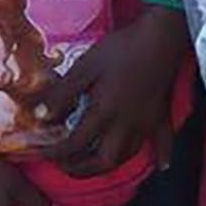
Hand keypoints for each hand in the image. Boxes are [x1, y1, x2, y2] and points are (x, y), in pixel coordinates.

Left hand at [47, 6, 187, 178]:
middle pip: (103, 161)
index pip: (75, 144)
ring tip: (94, 161)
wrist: (160, 36)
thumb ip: (62, 93)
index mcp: (105, 112)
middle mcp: (125, 125)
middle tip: (65, 163)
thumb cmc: (121, 48)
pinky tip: (161, 164)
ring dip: (109, 165)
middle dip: (81, 169)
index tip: (41, 152)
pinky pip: (163, 141)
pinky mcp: (161, 115)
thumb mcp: (85, 66)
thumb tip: (41, 116)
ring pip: (128, 156)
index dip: (55, 152)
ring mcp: (146, 123)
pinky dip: (162, 155)